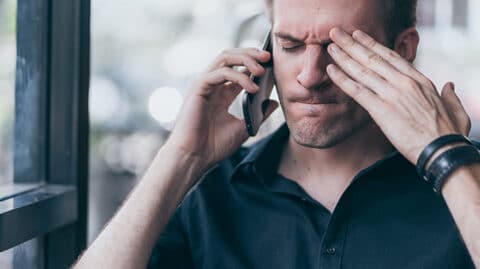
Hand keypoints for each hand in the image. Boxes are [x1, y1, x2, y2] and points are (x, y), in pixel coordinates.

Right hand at [165, 48, 278, 169]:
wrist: (195, 158)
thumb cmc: (214, 146)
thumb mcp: (244, 127)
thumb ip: (258, 113)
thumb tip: (274, 101)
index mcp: (221, 93)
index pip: (238, 68)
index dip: (255, 63)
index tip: (272, 64)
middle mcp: (211, 85)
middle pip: (231, 57)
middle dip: (250, 53)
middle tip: (268, 57)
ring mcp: (204, 84)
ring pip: (225, 58)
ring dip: (246, 60)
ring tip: (262, 69)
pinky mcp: (198, 87)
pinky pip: (221, 72)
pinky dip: (239, 77)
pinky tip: (252, 88)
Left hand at [325, 28, 470, 163]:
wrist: (443, 151)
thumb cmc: (450, 134)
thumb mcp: (456, 110)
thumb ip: (450, 95)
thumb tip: (450, 85)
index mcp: (420, 80)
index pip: (391, 57)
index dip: (372, 44)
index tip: (359, 36)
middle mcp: (404, 82)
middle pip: (373, 58)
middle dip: (352, 44)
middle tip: (336, 33)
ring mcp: (392, 94)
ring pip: (363, 71)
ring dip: (344, 57)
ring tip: (330, 47)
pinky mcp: (381, 110)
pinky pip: (357, 91)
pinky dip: (342, 79)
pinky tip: (331, 70)